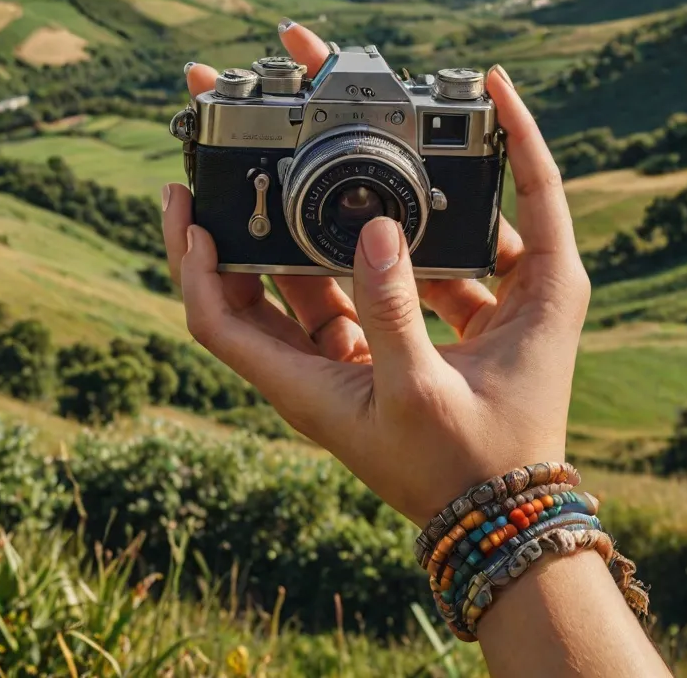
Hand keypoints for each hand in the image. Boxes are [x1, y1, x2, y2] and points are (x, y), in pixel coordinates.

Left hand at [162, 22, 589, 528]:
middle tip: (221, 173)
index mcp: (301, 383)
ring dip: (284, 237)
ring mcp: (342, 360)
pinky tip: (370, 218)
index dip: (189, 264)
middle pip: (243, 293)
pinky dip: (346, 255)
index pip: (214, 319)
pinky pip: (347, 292)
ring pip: (295, 287)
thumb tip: (376, 230)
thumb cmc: (455, 465)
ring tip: (283, 176)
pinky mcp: (380, 353)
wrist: (501, 514)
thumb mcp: (416, 388)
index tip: (185, 206)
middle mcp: (310, 368)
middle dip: (228, 233)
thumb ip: (391, 310)